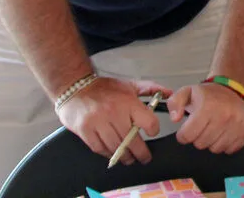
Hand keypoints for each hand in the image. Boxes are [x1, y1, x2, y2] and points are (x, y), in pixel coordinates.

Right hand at [54, 76, 173, 164]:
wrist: (74, 88)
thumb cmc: (104, 88)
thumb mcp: (129, 85)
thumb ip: (150, 89)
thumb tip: (168, 93)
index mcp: (127, 102)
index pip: (148, 122)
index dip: (153, 130)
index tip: (152, 132)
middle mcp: (113, 113)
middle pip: (133, 141)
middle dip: (141, 153)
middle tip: (145, 158)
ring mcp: (98, 123)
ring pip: (117, 147)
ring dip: (126, 156)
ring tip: (130, 159)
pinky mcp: (85, 131)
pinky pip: (101, 149)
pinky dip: (109, 154)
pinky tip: (114, 154)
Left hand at [166, 82, 243, 154]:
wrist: (233, 89)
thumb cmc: (209, 95)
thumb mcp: (187, 93)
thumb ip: (174, 103)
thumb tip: (175, 118)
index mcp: (207, 107)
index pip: (187, 136)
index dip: (183, 135)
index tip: (187, 129)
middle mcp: (224, 116)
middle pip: (201, 144)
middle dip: (198, 138)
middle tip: (202, 127)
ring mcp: (238, 123)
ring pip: (216, 149)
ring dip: (211, 142)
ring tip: (213, 129)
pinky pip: (230, 149)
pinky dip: (225, 144)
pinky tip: (224, 132)